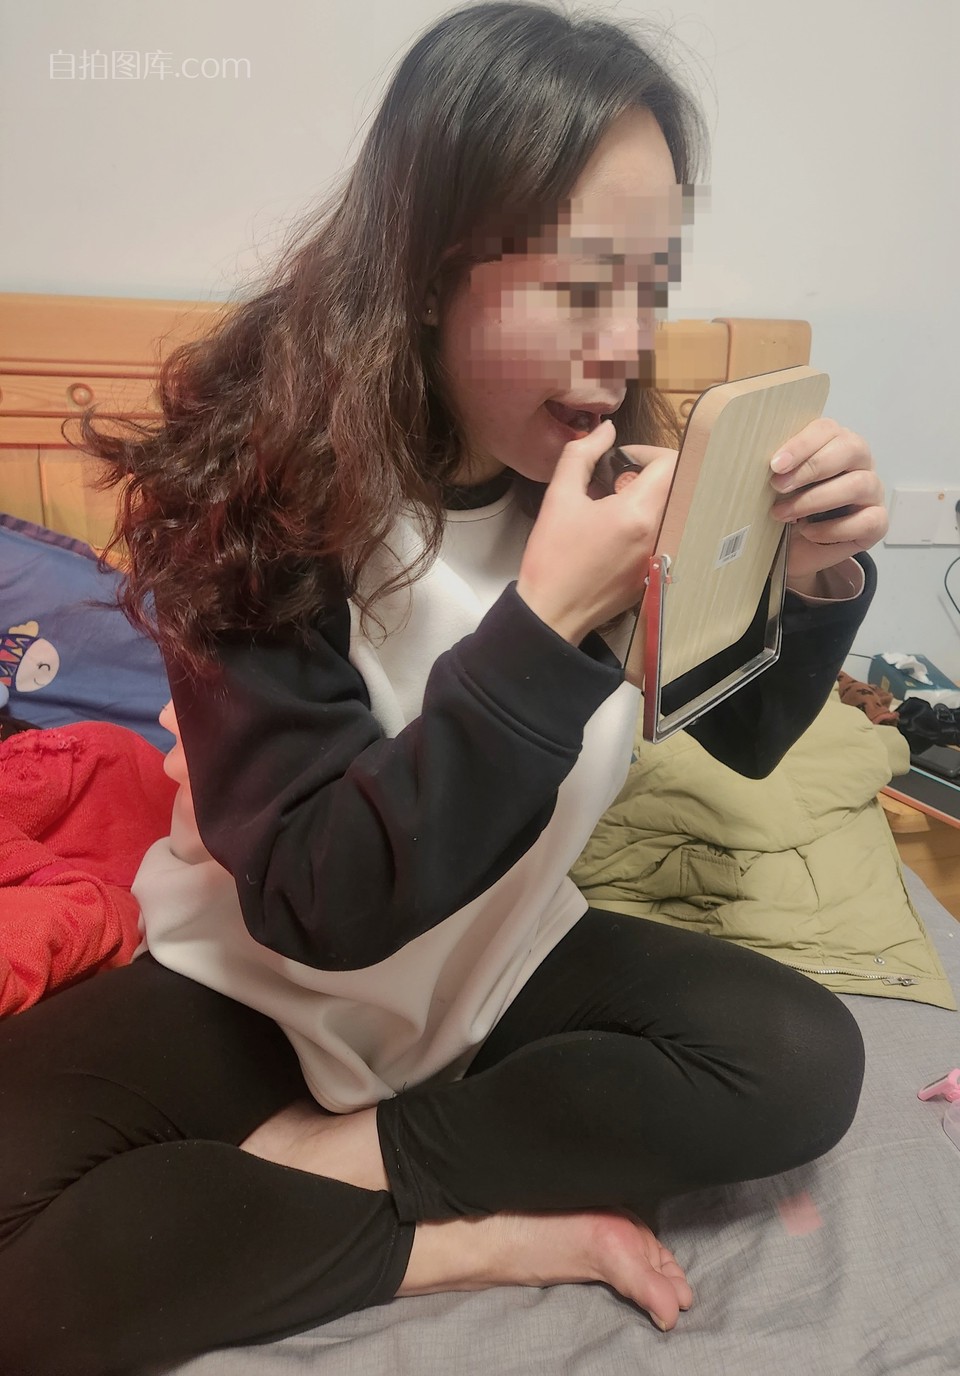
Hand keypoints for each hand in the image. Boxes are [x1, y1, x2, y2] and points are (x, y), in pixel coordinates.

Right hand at [517, 420, 676, 643]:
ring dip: (646, 502)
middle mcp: (658, 534)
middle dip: (646, 476)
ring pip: (669, 512)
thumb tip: (605, 431)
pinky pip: (662, 536)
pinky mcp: (653, 575)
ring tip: (611, 511)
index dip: (646, 452)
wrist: (552, 612)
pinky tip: (613, 537)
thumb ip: (581, 455)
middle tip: (612, 485)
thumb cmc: (552, 556)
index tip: (619, 459)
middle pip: (672, 487)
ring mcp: (659, 557)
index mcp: (638, 512)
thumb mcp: (559, 497)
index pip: (669, 464)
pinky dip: (644, 527)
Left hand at [769, 418, 887, 589]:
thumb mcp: (778, 485)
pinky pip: (864, 520)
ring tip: (784, 513)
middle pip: (850, 448)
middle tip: (778, 486)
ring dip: (816, 499)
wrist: (796, 549)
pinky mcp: (877, 521)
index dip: (801, 445)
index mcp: (834, 442)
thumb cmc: (788, 508)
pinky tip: (808, 532)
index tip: (775, 464)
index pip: (826, 429)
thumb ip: (775, 468)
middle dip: (811, 467)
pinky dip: (833, 528)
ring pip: (859, 484)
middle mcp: (859, 462)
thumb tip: (747, 454)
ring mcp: (872, 491)